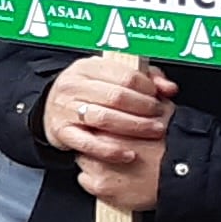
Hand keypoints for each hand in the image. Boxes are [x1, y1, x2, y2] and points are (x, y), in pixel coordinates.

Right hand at [44, 50, 172, 209]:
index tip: (158, 97)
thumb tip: (168, 88)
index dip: (147, 88)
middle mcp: (73, 86)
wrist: (52, 108)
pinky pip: (89, 143)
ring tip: (152, 131)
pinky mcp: (62, 132)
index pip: (125, 75)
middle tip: (159, 116)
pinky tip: (128, 154)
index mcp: (87, 67)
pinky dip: (111, 151)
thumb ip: (144, 77)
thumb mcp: (111, 76)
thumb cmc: (89, 92)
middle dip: (144, 109)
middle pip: (116, 96)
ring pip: (104, 118)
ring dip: (134, 127)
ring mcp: (65, 109)